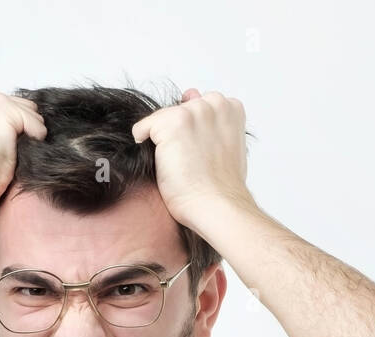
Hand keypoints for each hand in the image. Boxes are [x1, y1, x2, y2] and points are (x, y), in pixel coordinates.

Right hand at [0, 85, 46, 223]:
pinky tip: (17, 154)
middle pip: (20, 104)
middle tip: (5, 150)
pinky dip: (36, 141)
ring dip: (27, 133)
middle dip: (20, 126)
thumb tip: (0, 123)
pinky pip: (37, 124)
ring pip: (31, 112)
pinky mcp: (7, 113)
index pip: (4, 101)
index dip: (8, 124)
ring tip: (9, 152)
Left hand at [131, 88, 253, 228]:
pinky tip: (163, 163)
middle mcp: (214, 103)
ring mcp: (193, 111)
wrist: (217, 205)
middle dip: (178, 133)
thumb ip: (212, 121)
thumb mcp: (226, 146)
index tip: (200, 154)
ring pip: (162, 120)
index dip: (193, 133)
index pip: (197, 108)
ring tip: (179, 164)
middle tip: (190, 162)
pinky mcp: (172, 123)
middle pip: (178, 111)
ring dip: (163, 141)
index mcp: (231, 107)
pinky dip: (144, 144)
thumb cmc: (222, 186)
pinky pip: (143, 128)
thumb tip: (189, 93)